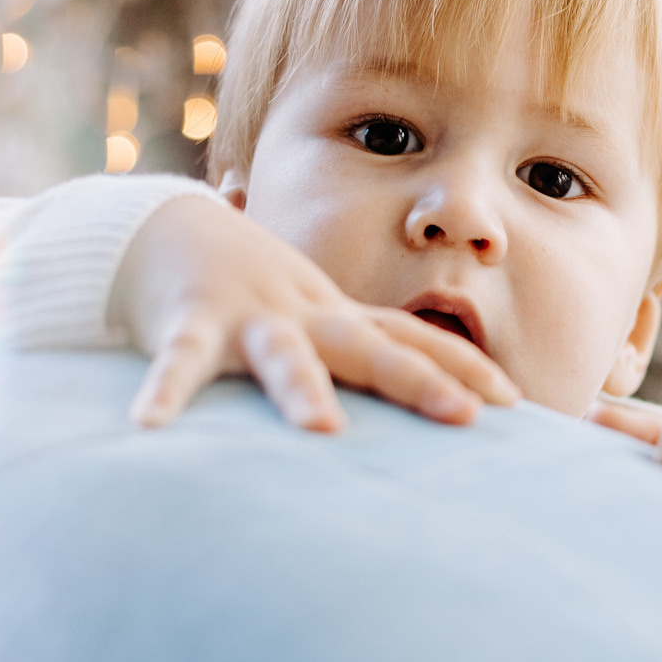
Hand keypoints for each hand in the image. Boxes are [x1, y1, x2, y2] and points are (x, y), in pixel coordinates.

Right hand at [112, 195, 518, 432]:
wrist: (167, 232)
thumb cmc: (249, 294)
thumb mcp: (310, 324)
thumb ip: (355, 366)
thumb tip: (417, 416)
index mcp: (336, 319)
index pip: (410, 338)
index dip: (463, 366)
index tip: (516, 402)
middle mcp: (304, 314)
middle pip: (372, 347)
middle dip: (421, 380)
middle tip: (468, 416)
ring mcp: (248, 316)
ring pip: (283, 356)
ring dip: (303, 390)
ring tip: (322, 429)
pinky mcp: (187, 322)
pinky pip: (176, 361)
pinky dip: (163, 393)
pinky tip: (146, 429)